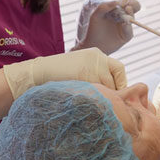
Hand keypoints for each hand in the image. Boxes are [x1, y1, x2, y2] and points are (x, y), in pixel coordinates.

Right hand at [2, 47, 126, 98]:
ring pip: (108, 88)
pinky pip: (97, 92)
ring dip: (104, 98)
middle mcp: (97, 58)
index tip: (117, 94)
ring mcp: (91, 66)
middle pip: (116, 80)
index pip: (119, 69)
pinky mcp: (84, 76)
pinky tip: (86, 103)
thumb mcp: (81, 68)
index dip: (120, 83)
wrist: (38, 73)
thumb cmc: (58, 75)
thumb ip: (96, 74)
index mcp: (97, 54)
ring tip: (95, 105)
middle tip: (108, 104)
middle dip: (113, 93)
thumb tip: (114, 92)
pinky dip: (95, 100)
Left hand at [74, 0, 140, 54]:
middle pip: (135, 6)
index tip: (122, 3)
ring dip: (130, 14)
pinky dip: (127, 27)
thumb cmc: (93, 28)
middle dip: (134, 4)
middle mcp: (123, 15)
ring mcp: (125, 25)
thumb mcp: (95, 16)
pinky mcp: (126, 36)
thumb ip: (103, 7)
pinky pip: (129, 31)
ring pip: (133, 18)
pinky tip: (124, 24)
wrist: (93, 44)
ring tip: (126, 11)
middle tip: (127, 6)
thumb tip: (116, 1)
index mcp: (116, 8)